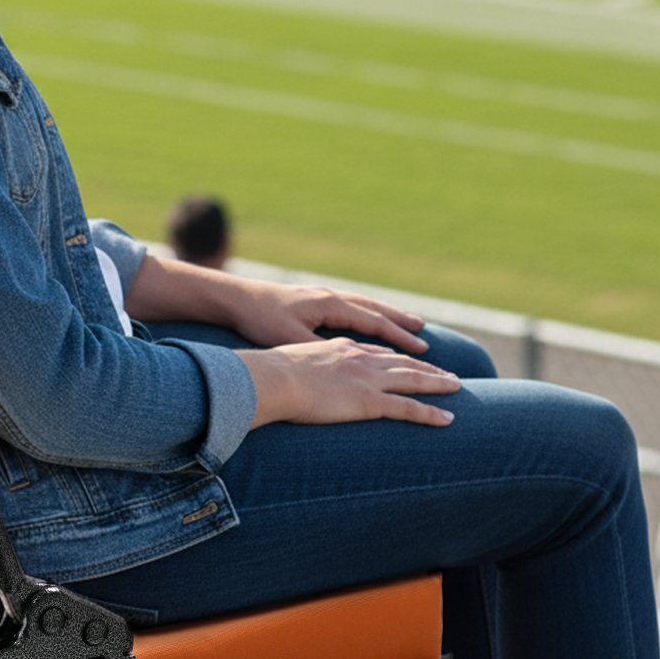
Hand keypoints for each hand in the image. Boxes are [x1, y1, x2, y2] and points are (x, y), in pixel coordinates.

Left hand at [226, 278, 427, 353]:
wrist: (235, 298)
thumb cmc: (260, 319)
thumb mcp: (290, 338)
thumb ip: (320, 349)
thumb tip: (347, 362)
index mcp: (329, 305)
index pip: (373, 321)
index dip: (398, 335)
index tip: (422, 348)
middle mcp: (330, 297)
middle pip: (373, 308)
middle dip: (399, 321)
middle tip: (423, 331)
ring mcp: (321, 296)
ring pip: (362, 305)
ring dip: (386, 314)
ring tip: (406, 322)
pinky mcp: (311, 300)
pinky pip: (349, 306)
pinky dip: (366, 313)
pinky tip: (369, 320)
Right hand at [244, 336, 459, 428]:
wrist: (273, 378)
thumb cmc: (271, 375)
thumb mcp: (287, 365)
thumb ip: (298, 370)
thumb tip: (288, 380)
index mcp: (340, 349)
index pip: (375, 352)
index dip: (394, 356)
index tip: (408, 359)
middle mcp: (359, 359)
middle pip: (402, 361)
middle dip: (426, 365)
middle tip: (444, 371)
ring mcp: (367, 379)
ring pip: (413, 379)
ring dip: (437, 382)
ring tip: (456, 386)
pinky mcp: (370, 401)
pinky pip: (408, 408)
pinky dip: (430, 414)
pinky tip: (448, 419)